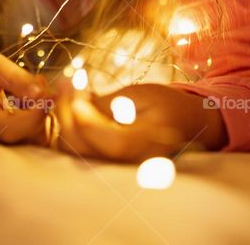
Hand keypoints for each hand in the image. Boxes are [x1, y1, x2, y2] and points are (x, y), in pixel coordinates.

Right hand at [0, 52, 51, 144]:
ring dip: (46, 118)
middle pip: (22, 139)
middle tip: (50, 91)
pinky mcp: (4, 143)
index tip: (50, 96)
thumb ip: (12, 76)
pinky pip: (30, 138)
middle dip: (43, 116)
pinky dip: (42, 121)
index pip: (8, 128)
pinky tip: (38, 101)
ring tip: (42, 91)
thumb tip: (40, 93)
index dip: (34, 116)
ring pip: (30, 141)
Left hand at [50, 81, 226, 161]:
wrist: (186, 123)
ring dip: (64, 119)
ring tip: (67, 90)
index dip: (81, 112)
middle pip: (81, 147)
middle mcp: (126, 164)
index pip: (101, 137)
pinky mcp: (107, 162)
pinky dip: (69, 127)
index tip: (73, 86)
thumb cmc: (166, 104)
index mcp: (142, 147)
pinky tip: (72, 104)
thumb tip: (75, 106)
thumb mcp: (141, 95)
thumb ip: (108, 104)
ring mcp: (115, 167)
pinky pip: (79, 149)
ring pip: (75, 150)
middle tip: (65, 82)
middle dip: (66, 112)